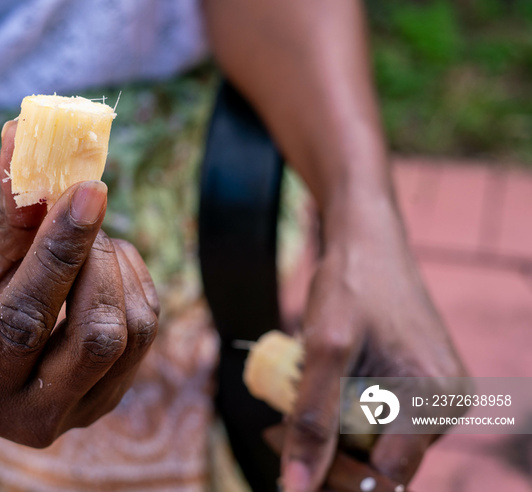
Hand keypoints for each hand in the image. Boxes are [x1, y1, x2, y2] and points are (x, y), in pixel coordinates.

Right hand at [0, 121, 158, 446]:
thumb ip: (6, 211)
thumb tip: (24, 136)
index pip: (26, 319)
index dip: (59, 251)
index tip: (87, 188)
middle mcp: (32, 419)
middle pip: (95, 336)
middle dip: (97, 261)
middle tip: (86, 208)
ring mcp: (84, 411)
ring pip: (133, 332)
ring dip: (117, 267)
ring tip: (89, 241)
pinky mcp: (116, 394)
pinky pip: (148, 328)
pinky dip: (134, 280)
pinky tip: (105, 264)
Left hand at [281, 199, 465, 490]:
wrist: (368, 240)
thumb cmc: (349, 283)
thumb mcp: (323, 348)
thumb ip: (312, 420)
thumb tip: (297, 488)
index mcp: (433, 400)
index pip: (383, 479)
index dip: (332, 476)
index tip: (283, 446)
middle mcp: (445, 404)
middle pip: (380, 464)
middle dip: (328, 450)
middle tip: (280, 422)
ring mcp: (436, 395)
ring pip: (377, 442)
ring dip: (334, 429)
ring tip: (302, 388)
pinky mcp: (422, 384)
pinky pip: (383, 417)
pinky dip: (347, 410)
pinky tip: (326, 383)